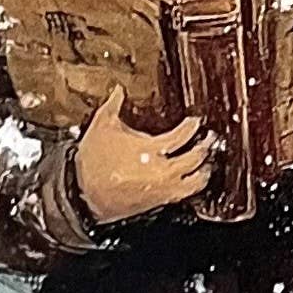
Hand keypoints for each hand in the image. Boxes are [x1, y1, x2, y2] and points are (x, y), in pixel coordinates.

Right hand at [73, 89, 222, 218]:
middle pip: (195, 158)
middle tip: (209, 139)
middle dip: (205, 147)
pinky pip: (185, 195)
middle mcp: (161, 170)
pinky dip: (192, 187)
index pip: (182, 135)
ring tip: (206, 163)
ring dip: (204, 171)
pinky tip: (191, 181)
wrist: (82, 195)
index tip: (195, 121)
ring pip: (196, 182)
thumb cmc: (92, 162)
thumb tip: (118, 89)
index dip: (192, 126)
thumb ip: (113, 105)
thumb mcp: (101, 127)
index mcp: (150, 149)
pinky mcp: (159, 202)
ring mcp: (162, 188)